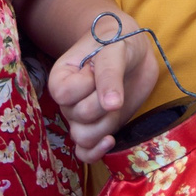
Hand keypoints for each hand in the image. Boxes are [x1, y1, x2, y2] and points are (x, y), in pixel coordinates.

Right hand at [46, 13, 161, 159]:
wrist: (133, 51)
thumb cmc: (118, 42)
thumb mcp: (114, 49)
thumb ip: (110, 74)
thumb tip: (111, 105)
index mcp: (61, 77)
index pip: (63, 94)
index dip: (85, 85)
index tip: (96, 68)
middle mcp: (67, 101)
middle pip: (78, 117)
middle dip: (102, 103)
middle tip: (114, 85)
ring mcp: (81, 117)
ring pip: (83, 138)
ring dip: (105, 125)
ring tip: (118, 106)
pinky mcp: (97, 129)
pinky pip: (85, 153)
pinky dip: (96, 152)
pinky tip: (112, 139)